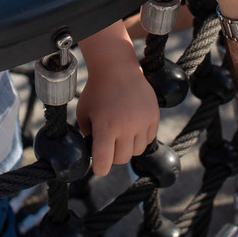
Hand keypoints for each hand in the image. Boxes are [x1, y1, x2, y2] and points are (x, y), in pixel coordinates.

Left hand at [74, 28, 159, 176]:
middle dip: (113, 155)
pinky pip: (149, 139)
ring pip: (137, 151)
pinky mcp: (153, 117)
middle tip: (109, 143)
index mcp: (105, 127)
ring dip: (128, 147)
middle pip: (122, 159)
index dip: (100, 168)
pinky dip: (141, 138)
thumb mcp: (84, 113)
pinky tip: (132, 126)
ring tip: (121, 133)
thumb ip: (88, 135)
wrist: (117, 68)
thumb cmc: (97, 91)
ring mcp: (142, 122)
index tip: (99, 165)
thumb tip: (95, 153)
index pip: (104, 163)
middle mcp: (126, 126)